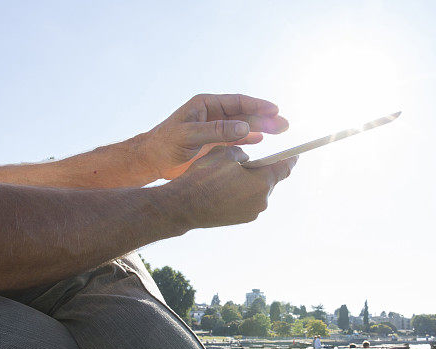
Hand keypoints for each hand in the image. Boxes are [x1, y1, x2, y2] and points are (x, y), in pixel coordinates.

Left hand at [139, 94, 288, 179]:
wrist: (152, 160)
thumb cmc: (165, 144)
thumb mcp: (190, 135)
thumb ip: (217, 131)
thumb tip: (244, 126)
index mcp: (206, 105)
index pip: (237, 102)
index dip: (257, 105)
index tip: (274, 109)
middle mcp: (213, 115)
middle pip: (244, 114)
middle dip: (265, 118)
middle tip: (284, 124)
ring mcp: (215, 130)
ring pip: (243, 126)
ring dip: (261, 128)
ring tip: (280, 131)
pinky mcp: (214, 144)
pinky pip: (236, 140)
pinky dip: (249, 139)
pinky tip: (261, 140)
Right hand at [165, 146, 297, 229]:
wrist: (184, 206)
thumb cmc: (203, 178)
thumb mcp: (224, 154)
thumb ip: (242, 153)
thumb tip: (246, 160)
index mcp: (261, 183)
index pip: (283, 169)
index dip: (290, 159)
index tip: (296, 155)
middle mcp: (261, 201)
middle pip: (269, 181)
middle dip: (261, 170)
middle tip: (247, 162)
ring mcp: (252, 212)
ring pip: (257, 192)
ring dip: (249, 183)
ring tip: (230, 176)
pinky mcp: (242, 219)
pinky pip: (247, 201)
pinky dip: (241, 193)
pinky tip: (226, 188)